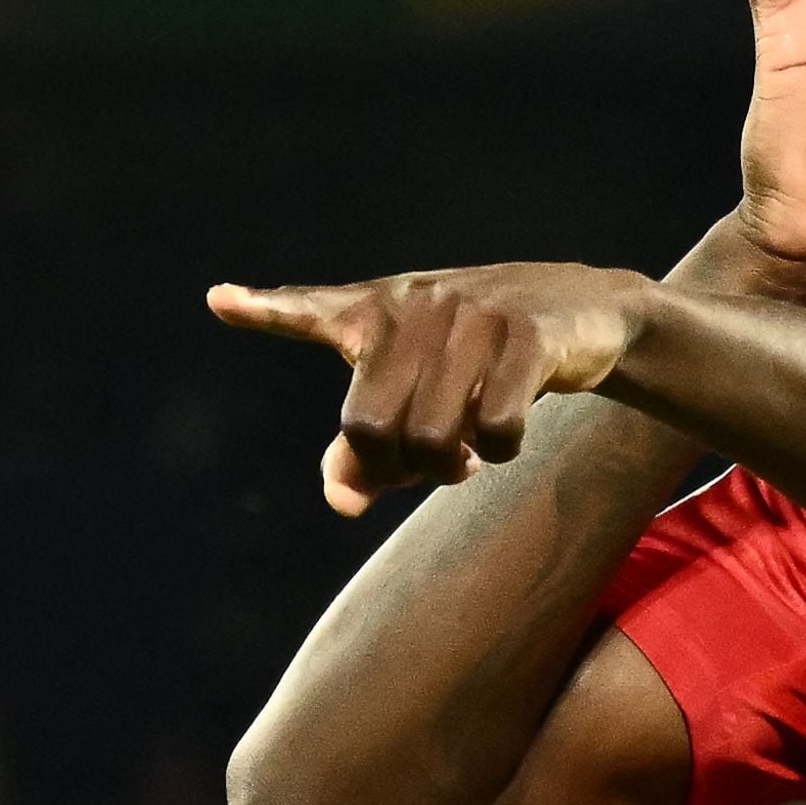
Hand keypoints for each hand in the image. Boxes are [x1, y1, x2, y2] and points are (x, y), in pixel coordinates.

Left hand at [208, 265, 646, 514]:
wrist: (587, 312)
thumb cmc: (485, 358)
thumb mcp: (422, 392)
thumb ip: (368, 449)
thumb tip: (340, 503)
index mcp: (379, 311)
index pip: (311, 309)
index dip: (265, 309)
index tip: (219, 301)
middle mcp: (417, 306)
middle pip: (369, 426)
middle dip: (398, 468)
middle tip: (430, 466)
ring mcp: (473, 316)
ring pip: (433, 436)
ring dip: (453, 466)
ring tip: (469, 454)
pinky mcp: (528, 335)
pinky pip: (497, 428)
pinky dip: (501, 451)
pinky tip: (506, 437)